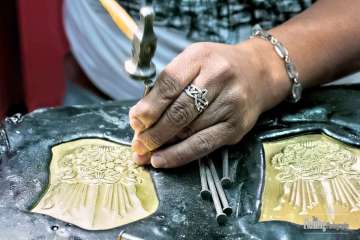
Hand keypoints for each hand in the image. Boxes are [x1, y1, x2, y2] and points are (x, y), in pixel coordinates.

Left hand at [129, 40, 288, 167]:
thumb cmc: (217, 67)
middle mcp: (218, 78)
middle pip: (179, 111)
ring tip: (145, 154)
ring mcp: (230, 104)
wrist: (258, 73)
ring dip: (163, 145)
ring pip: (189, 130)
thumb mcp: (191, 62)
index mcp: (201, 57)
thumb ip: (167, 85)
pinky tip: (162, 160)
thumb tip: (140, 118)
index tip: (135, 122)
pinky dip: (179, 155)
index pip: (169, 84)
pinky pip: (203, 145)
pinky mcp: (236, 126)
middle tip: (137, 145)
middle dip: (153, 132)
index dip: (149, 107)